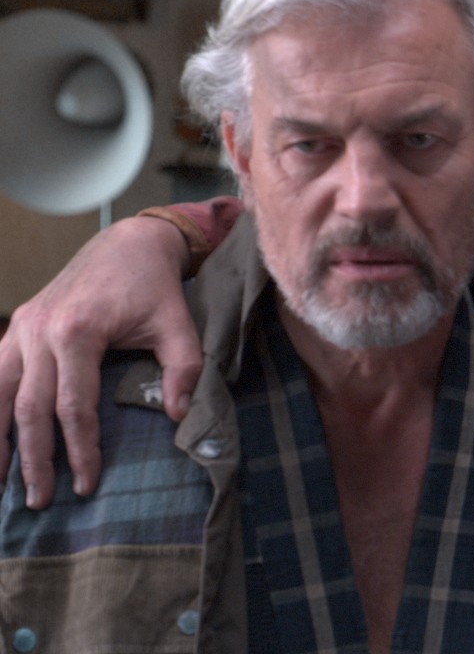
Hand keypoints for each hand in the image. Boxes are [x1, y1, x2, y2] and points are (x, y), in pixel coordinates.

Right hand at [0, 216, 200, 507]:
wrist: (127, 242)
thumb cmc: (155, 286)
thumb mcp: (179, 325)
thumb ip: (183, 370)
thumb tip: (177, 418)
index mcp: (78, 332)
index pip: (72, 406)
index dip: (79, 449)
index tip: (87, 484)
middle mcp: (39, 332)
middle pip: (27, 408)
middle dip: (34, 460)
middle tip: (40, 501)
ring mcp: (21, 328)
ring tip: (1, 483)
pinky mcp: (16, 327)